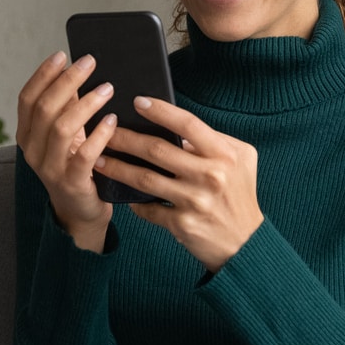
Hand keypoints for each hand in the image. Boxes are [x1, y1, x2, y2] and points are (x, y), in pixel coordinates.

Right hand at [14, 51, 115, 253]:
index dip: (43, 74)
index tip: (62, 55)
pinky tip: (111, 120)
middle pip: (45, 108)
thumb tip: (79, 71)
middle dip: (67, 81)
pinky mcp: (72, 183)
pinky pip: (84, 155)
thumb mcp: (67, 136)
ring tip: (107, 88)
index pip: (27, 99)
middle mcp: (32, 151)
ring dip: (86, 103)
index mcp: (27, 135)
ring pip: (62, 128)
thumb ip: (67, 108)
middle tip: (89, 62)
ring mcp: (50, 168)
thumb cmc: (76, 166)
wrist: (81, 211)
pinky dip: (99, 134)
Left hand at [96, 97, 262, 272]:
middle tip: (105, 131)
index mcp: (224, 155)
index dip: (160, 110)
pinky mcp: (182, 224)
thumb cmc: (240, 195)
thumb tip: (179, 129)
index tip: (137, 101)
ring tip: (99, 160)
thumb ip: (215, 140)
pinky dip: (133, 201)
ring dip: (117, 168)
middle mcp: (209, 176)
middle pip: (157, 150)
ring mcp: (194, 201)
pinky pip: (148, 208)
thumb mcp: (241, 160)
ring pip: (145, 178)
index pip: (187, 124)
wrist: (246, 243)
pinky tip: (120, 193)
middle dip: (125, 139)